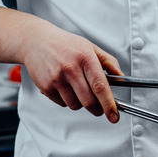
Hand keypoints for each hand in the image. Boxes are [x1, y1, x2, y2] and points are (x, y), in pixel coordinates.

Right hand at [0, 7, 122, 122]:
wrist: (36, 41)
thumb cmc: (65, 44)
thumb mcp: (90, 47)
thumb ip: (108, 61)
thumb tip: (121, 76)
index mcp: (85, 58)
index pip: (100, 86)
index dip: (109, 104)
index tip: (114, 115)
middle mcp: (70, 69)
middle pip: (88, 101)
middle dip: (97, 109)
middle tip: (100, 108)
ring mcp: (56, 79)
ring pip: (75, 105)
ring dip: (80, 103)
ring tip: (77, 88)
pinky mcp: (46, 87)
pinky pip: (62, 103)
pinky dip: (67, 100)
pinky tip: (65, 87)